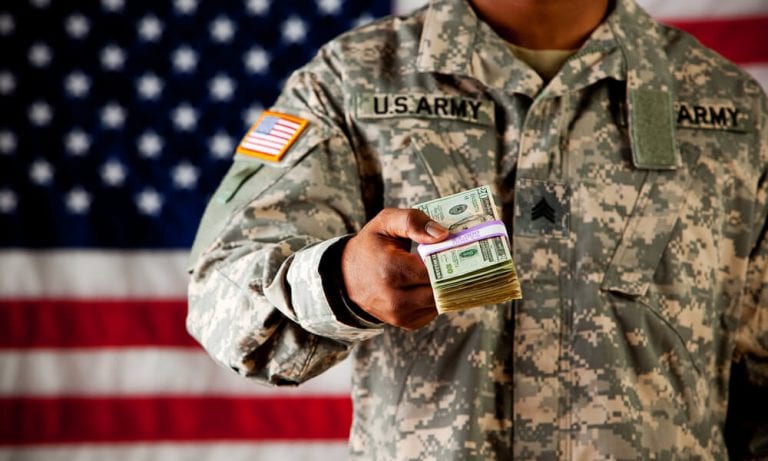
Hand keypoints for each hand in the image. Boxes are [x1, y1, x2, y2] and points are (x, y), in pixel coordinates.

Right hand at [341, 208, 448, 329]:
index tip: (457, 248)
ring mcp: (400, 314)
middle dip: (453, 274)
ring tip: (447, 269)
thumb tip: (442, 234)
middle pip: (440, 288)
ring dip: (446, 286)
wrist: (346, 276)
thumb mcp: (386, 222)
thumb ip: (413, 221)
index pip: (433, 270)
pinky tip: (431, 283)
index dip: (449, 258)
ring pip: (440, 301)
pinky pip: (433, 311)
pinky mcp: (405, 322)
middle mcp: (394, 297)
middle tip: (459, 259)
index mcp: (390, 269)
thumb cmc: (370, 246)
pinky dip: (436, 297)